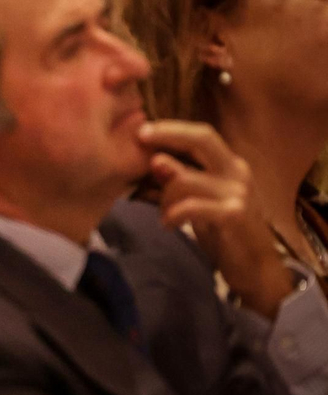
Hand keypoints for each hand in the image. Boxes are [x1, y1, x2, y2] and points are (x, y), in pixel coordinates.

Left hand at [140, 120, 296, 316]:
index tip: (142, 129)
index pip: (202, 135)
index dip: (172, 128)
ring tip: (165, 214)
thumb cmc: (222, 231)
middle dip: (168, 134)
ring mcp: (238, 192)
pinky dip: (173, 213)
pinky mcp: (234, 215)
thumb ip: (180, 180)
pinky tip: (169, 224)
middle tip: (141, 137)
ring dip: (164, 196)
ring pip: (184, 178)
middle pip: (202, 139)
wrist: (254, 266)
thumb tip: (151, 160)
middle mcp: (237, 172)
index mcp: (229, 165)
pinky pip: (191, 205)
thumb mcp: (198, 200)